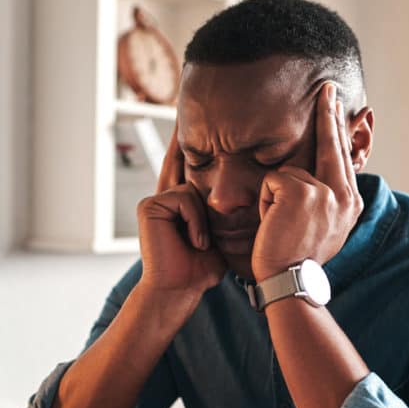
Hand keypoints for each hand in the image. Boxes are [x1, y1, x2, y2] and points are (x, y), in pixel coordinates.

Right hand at [136, 124, 226, 295]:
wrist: (181, 289)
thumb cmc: (203, 268)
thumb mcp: (224, 234)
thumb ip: (229, 212)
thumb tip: (259, 193)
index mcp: (182, 202)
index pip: (191, 168)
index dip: (193, 146)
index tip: (196, 121)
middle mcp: (167, 197)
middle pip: (187, 165)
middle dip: (187, 143)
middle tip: (189, 117)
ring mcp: (156, 200)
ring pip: (193, 186)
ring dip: (204, 219)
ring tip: (201, 243)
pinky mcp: (150, 205)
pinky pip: (184, 197)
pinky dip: (195, 222)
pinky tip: (193, 241)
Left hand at [250, 82, 363, 280]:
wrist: (289, 281)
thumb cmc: (296, 259)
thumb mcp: (322, 229)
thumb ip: (326, 201)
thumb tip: (323, 177)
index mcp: (351, 203)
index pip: (342, 156)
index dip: (337, 128)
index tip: (336, 103)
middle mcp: (344, 195)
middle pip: (331, 144)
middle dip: (328, 112)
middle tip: (327, 86)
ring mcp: (324, 191)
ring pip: (289, 171)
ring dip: (274, 195)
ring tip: (277, 223)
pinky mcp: (299, 190)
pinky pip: (271, 180)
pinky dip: (263, 201)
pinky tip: (270, 222)